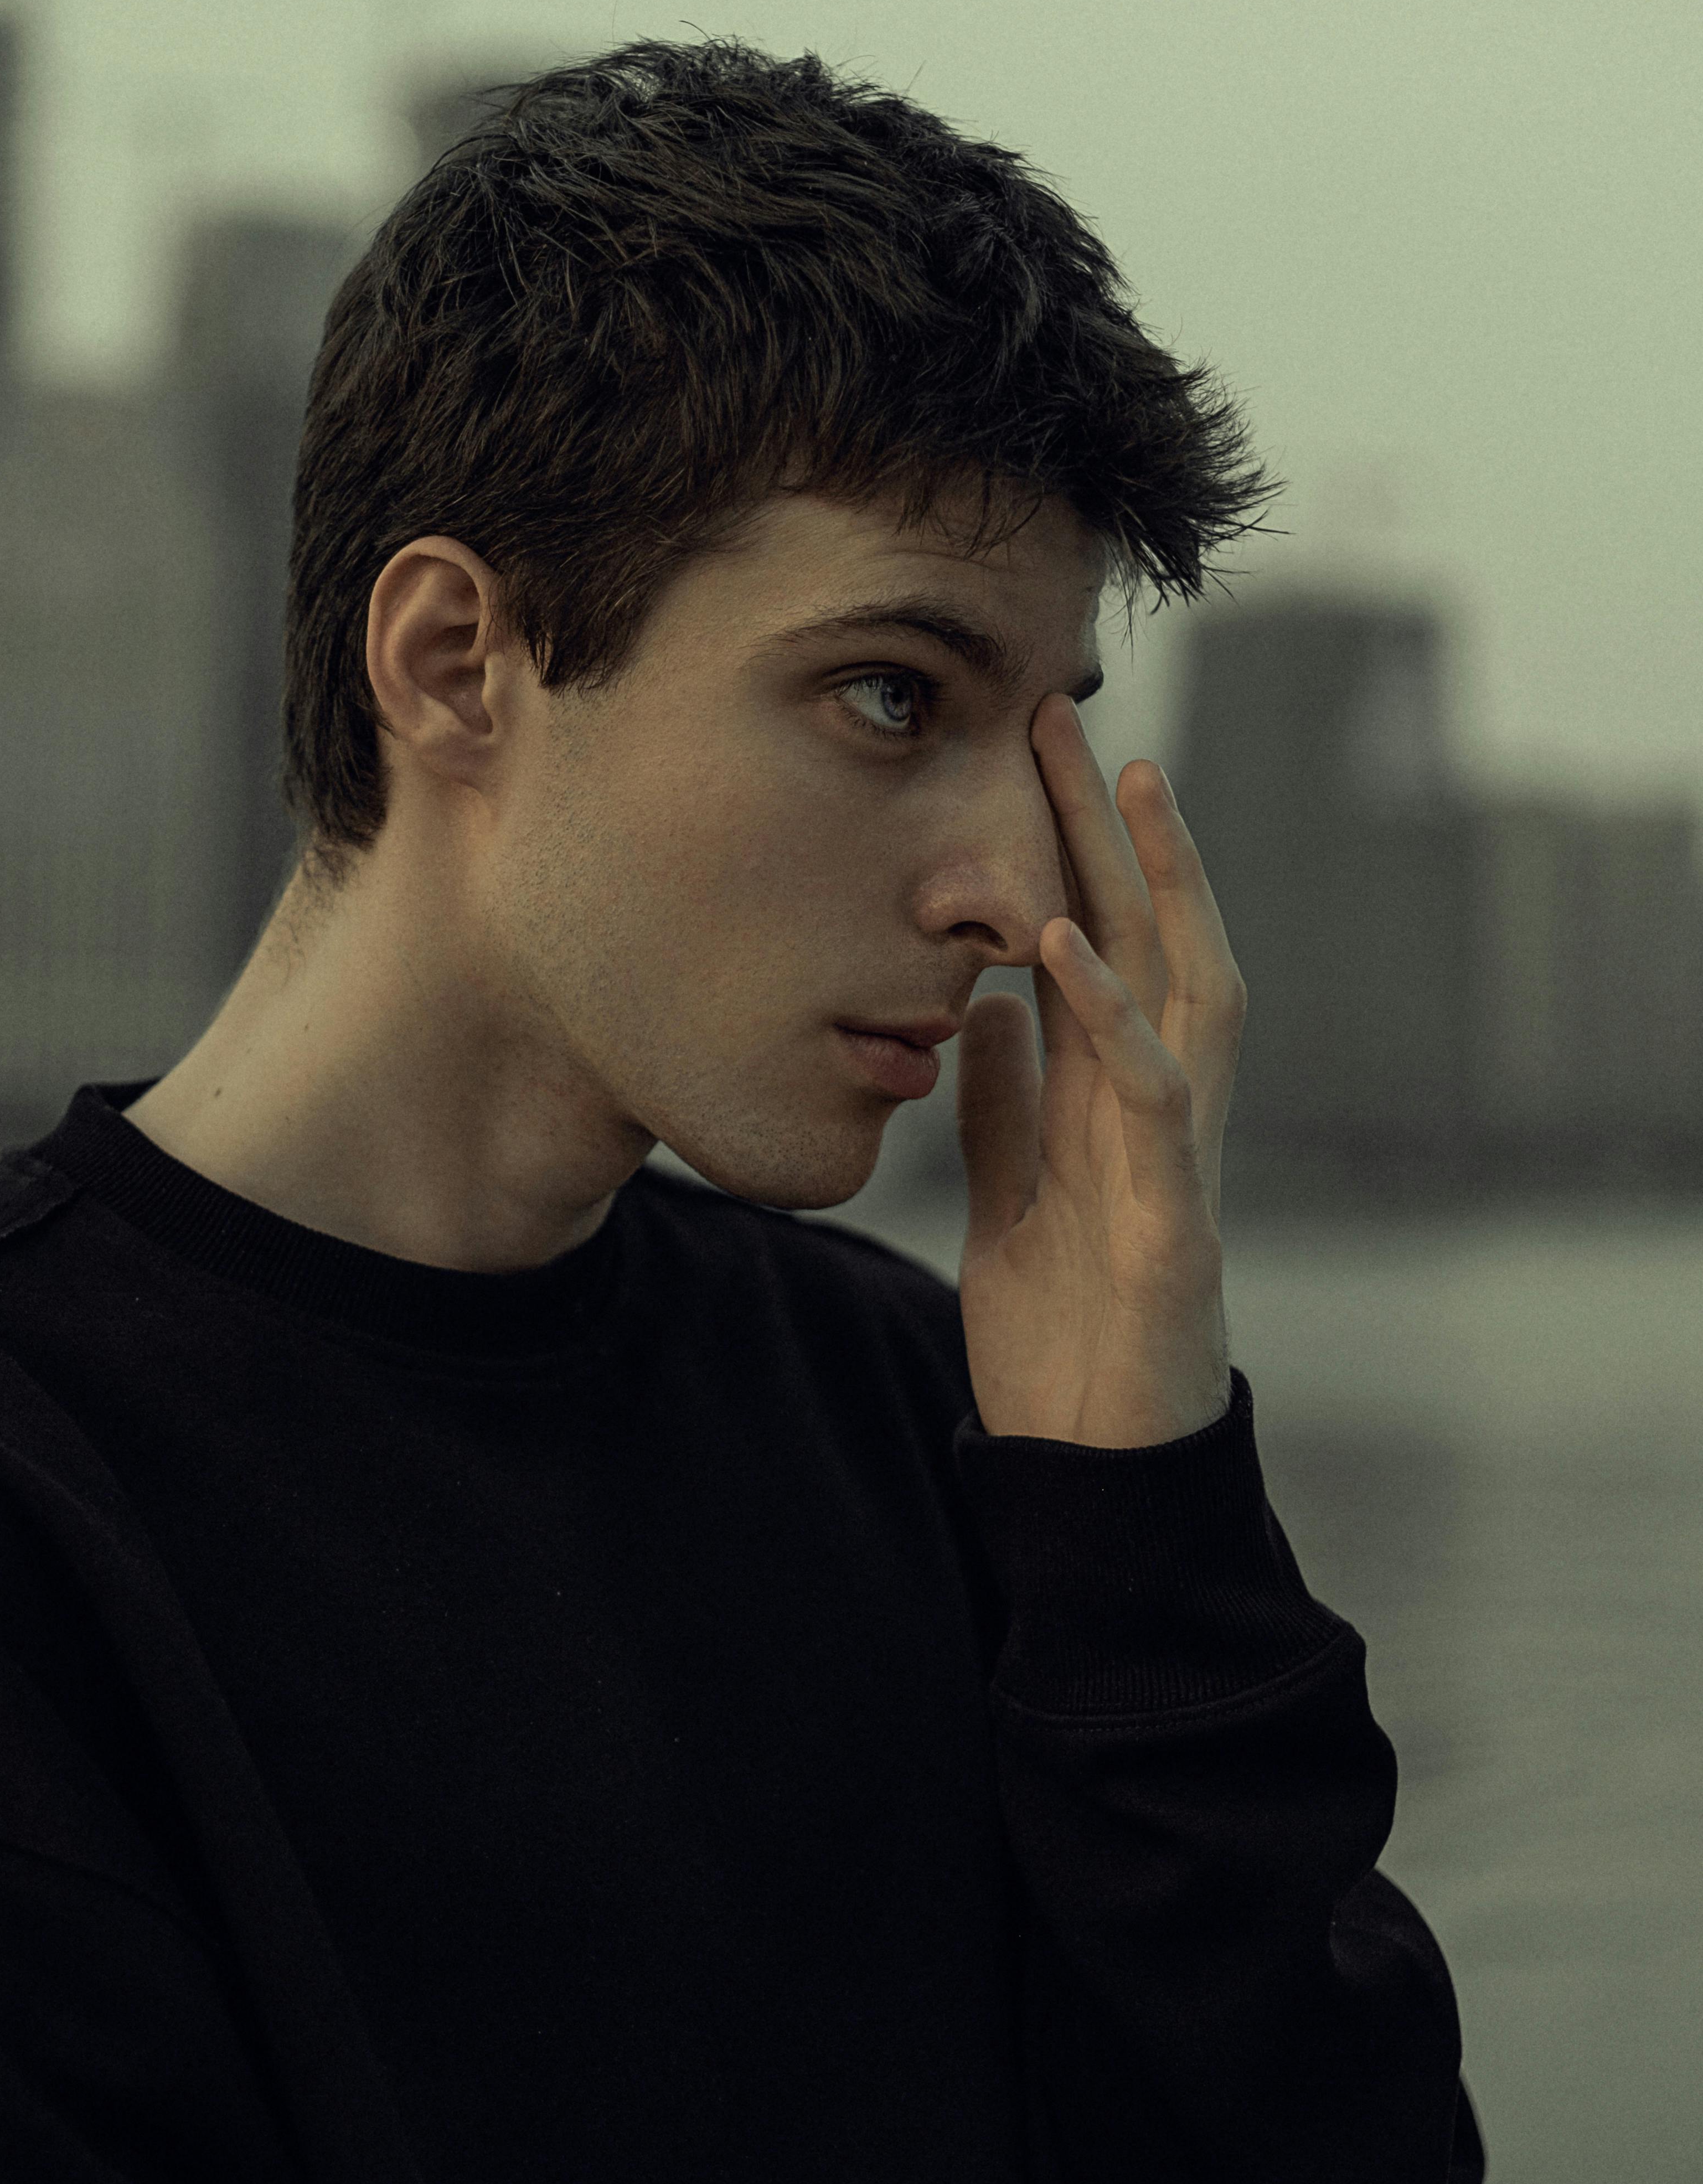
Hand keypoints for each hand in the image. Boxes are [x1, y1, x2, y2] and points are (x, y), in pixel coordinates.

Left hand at [956, 693, 1247, 1449]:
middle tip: (1069, 717)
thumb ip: (1009, 1110)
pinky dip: (1113, 1019)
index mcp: (1118, 1106)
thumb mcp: (1013, 1200)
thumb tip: (991, 1014)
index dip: (1084, 855)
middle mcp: (1162, 1114)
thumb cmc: (1066, 1338)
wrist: (1094, 1466)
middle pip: (1155, 941)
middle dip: (1119, 829)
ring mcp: (1178, 1163)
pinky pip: (1151, 1100)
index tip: (1037, 761)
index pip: (1111, 951)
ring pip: (1192, 992)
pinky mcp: (1170, 1223)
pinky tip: (1063, 948)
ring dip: (1155, 885)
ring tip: (1120, 782)